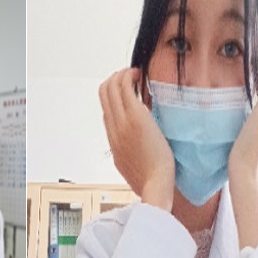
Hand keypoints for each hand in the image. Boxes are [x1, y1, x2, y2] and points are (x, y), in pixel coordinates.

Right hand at [99, 68, 174, 210]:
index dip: (113, 95)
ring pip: (110, 87)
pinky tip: (138, 74)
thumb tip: (131, 142)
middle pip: (103, 94)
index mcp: (112, 140)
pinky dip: (129, 76)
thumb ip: (127, 149)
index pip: (105, 109)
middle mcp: (113, 128)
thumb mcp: (130, 165)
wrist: (154, 184)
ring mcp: (122, 122)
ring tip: (135, 74)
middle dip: (114, 79)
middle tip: (130, 77)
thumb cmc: (149, 178)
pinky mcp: (136, 116)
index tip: (127, 90)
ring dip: (121, 75)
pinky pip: (125, 88)